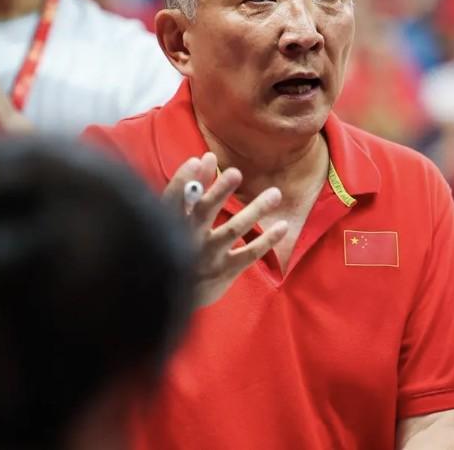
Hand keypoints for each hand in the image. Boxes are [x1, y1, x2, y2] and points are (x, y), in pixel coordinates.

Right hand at [162, 153, 287, 307]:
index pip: (174, 199)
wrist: (174, 296)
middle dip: (219, 192)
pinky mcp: (225, 271)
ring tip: (275, 193)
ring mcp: (207, 257)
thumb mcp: (179, 218)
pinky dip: (266, 240)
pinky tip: (283, 225)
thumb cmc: (179, 243)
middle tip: (236, 173)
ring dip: (254, 210)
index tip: (200, 160)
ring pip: (232, 230)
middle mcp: (188, 240)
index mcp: (170, 224)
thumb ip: (193, 187)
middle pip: (203, 213)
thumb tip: (208, 157)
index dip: (185, 180)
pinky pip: (249, 254)